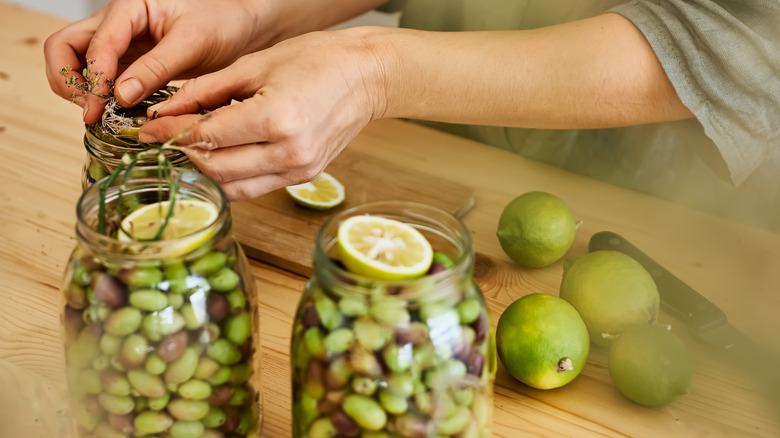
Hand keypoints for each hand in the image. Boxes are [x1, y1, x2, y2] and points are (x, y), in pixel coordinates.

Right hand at [44, 0, 268, 123]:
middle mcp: (116, 22)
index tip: (99, 108)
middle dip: (68, 80)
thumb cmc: (221, 21)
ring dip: (80, 89)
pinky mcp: (130, 60)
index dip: (93, 79)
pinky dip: (100, 95)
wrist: (240, 25)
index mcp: (129, 7)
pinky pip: (102, 77)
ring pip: (76, 62)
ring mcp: (120, 41)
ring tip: (100, 114)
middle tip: (89, 111)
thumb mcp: (192, 43)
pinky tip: (116, 112)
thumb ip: (156, 68)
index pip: (95, 44)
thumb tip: (121, 96)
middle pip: (64, 46)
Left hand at [138, 28, 387, 200]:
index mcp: (276, 119)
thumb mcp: (255, 64)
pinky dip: (229, 177)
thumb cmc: (319, 60)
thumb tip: (166, 110)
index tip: (146, 128)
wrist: (368, 77)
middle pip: (215, 168)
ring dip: (203, 171)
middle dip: (180, 154)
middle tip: (160, 138)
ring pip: (232, 186)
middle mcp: (288, 153)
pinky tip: (217, 158)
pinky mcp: (304, 178)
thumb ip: (206, 90)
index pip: (206, 136)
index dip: (169, 134)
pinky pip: (254, 188)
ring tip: (185, 150)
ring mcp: (298, 171)